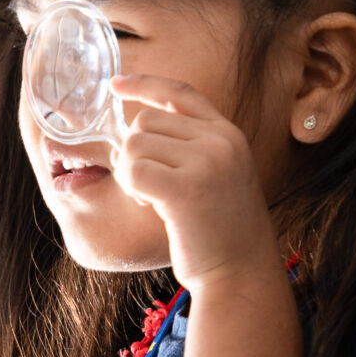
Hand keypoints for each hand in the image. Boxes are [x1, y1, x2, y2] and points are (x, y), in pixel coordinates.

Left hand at [109, 76, 276, 288]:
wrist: (240, 273)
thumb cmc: (218, 232)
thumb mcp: (214, 177)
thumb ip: (186, 149)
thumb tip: (129, 135)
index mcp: (228, 134)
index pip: (180, 92)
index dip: (144, 84)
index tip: (115, 84)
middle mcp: (221, 141)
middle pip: (145, 121)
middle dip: (134, 153)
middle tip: (151, 187)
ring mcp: (207, 162)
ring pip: (134, 144)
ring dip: (130, 173)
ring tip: (153, 198)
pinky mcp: (187, 189)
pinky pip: (133, 170)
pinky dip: (131, 188)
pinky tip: (149, 205)